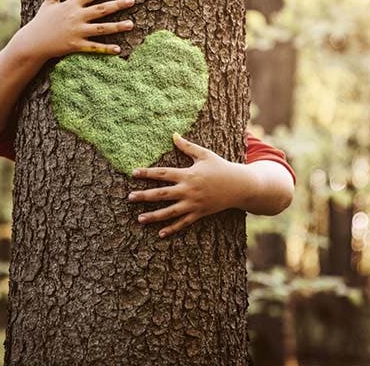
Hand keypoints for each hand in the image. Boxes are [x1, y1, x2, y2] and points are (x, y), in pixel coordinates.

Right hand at [14, 0, 134, 61]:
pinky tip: (119, 49)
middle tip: (132, 0)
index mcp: (71, 5)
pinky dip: (106, 49)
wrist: (32, 42)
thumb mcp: (49, 2)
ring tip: (131, 24)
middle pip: (101, 9)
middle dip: (117, 4)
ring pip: (101, 28)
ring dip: (117, 26)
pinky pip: (94, 47)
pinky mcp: (75, 45)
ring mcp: (77, 31)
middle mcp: (76, 17)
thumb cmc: (41, 21)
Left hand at [128, 133, 255, 237]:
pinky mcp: (199, 213)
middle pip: (161, 194)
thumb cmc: (221, 167)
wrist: (240, 186)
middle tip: (129, 198)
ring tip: (139, 219)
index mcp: (187, 174)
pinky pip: (183, 223)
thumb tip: (173, 135)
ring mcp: (193, 204)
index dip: (147, 173)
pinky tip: (160, 233)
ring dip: (154, 216)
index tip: (133, 173)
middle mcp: (188, 190)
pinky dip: (172, 228)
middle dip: (144, 196)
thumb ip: (187, 147)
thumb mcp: (204, 154)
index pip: (162, 173)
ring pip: (170, 212)